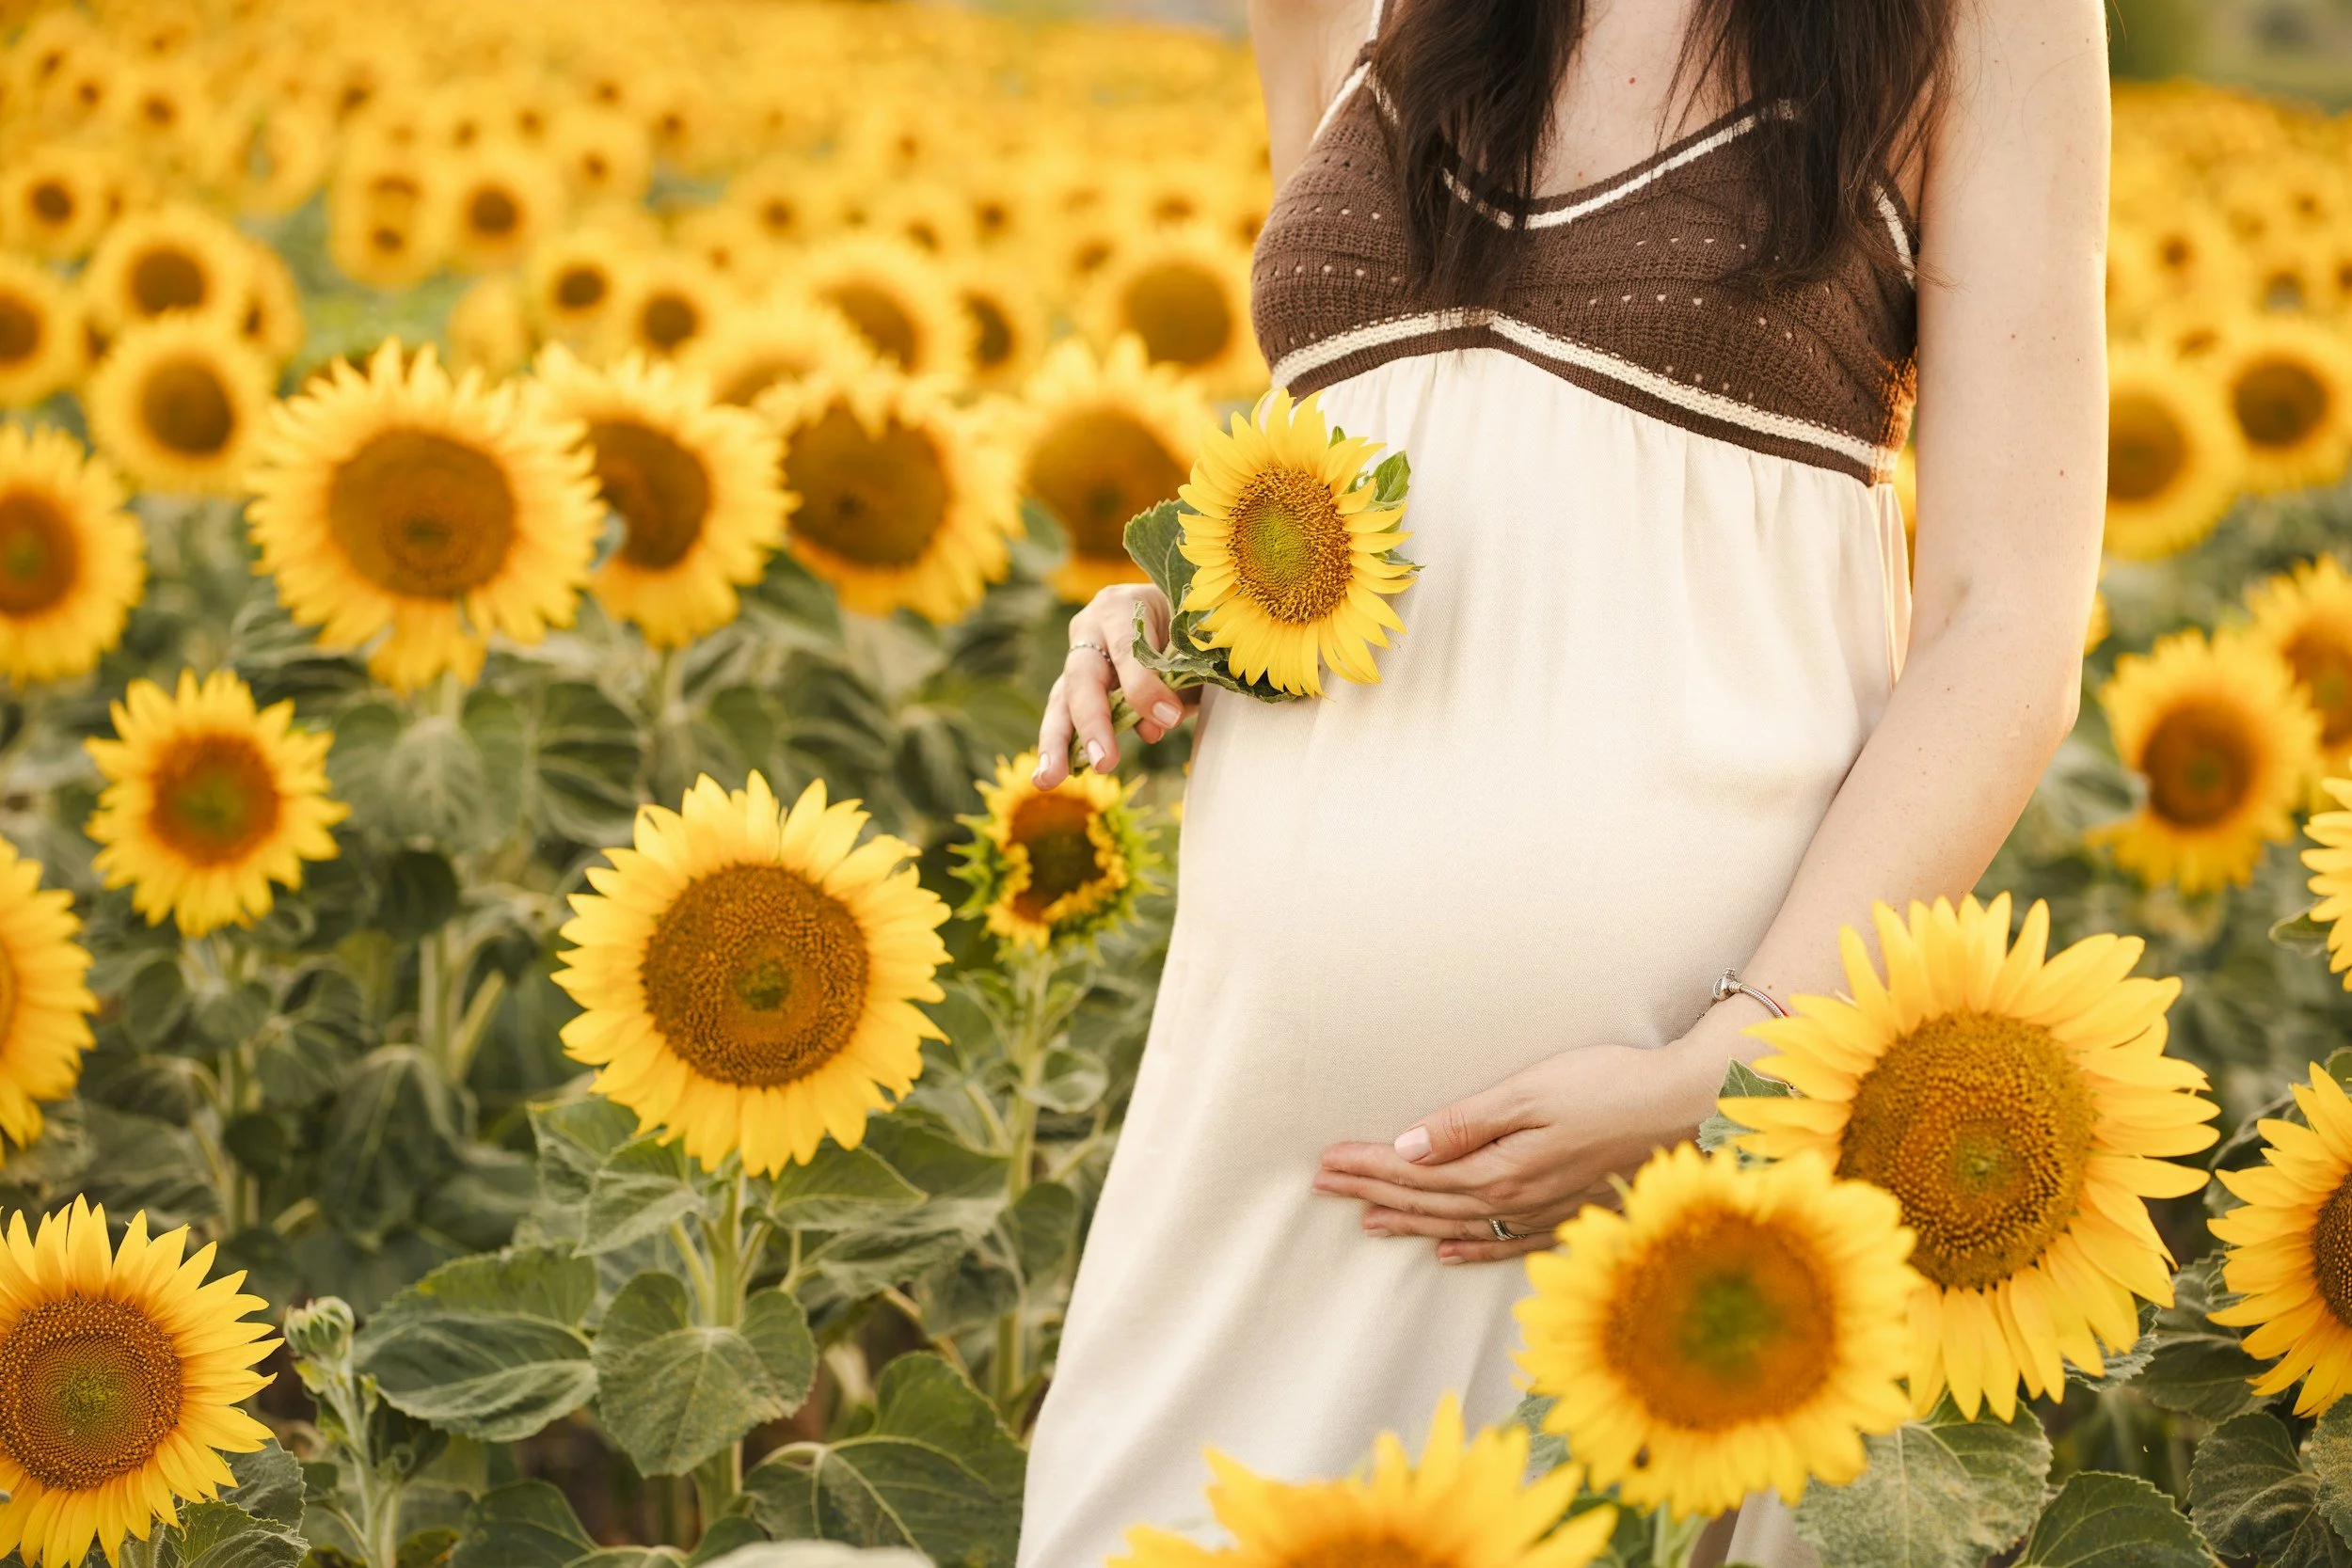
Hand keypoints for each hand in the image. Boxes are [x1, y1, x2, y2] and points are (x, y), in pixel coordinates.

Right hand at [1034, 583, 1197, 786]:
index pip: (1129, 649)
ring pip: (1061, 701)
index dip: (1145, 686)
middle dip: (1093, 723)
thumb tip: (1155, 727)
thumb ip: (1177, 678)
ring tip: (1047, 780)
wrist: (1171, 608)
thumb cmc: (1185, 622)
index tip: (1170, 718)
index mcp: (1121, 607)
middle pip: (1083, 678)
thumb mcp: (1189, 639)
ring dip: (1056, 743)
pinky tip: (1049, 776)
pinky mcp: (1074, 685)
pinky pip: (1064, 716)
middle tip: (1103, 763)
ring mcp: (1078, 659)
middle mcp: (1090, 630)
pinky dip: (1061, 747)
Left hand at [1313, 1024, 1735, 1264]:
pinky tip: (1448, 1248)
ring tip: (1368, 1218)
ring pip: (1461, 1224)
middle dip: (1375, 1192)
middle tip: (1326, 1185)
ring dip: (1412, 1220)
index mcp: (1501, 1169)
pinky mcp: (1570, 1215)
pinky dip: (1471, 1246)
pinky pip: (1506, 1242)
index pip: (1417, 1174)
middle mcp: (1518, 1201)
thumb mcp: (1530, 1092)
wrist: (1687, 1107)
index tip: (1328, 1162)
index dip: (1369, 1168)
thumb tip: (1406, 1149)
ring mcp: (1545, 1214)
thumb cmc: (1609, 1085)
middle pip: (1431, 1201)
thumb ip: (1467, 1124)